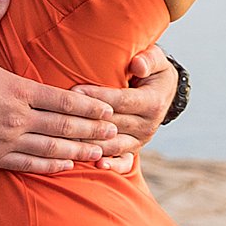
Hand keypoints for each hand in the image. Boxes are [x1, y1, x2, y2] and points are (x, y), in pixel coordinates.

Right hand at [0, 0, 119, 173]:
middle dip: (91, 131)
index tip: (108, 109)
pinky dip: (49, 166)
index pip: (62, 100)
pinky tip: (65, 166)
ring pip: (49, 149)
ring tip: (99, 153)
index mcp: (16, 90)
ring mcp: (3, 141)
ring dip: (77, 151)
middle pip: (63, 127)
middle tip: (115, 134)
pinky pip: (26, 165)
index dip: (88, 107)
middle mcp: (15, 118)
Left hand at [74, 44, 176, 174]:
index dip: (98, 96)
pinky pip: (123, 162)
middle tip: (61, 113)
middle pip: (113, 124)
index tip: (75, 90)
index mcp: (153, 103)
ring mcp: (141, 140)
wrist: (163, 91)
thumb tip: (138, 65)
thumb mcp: (156, 60)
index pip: (121, 101)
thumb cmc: (152, 70)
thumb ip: (148, 60)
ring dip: (90, 142)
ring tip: (66, 137)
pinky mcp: (135, 149)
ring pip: (113, 145)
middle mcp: (148, 125)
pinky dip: (111, 166)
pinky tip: (96, 164)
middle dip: (86, 118)